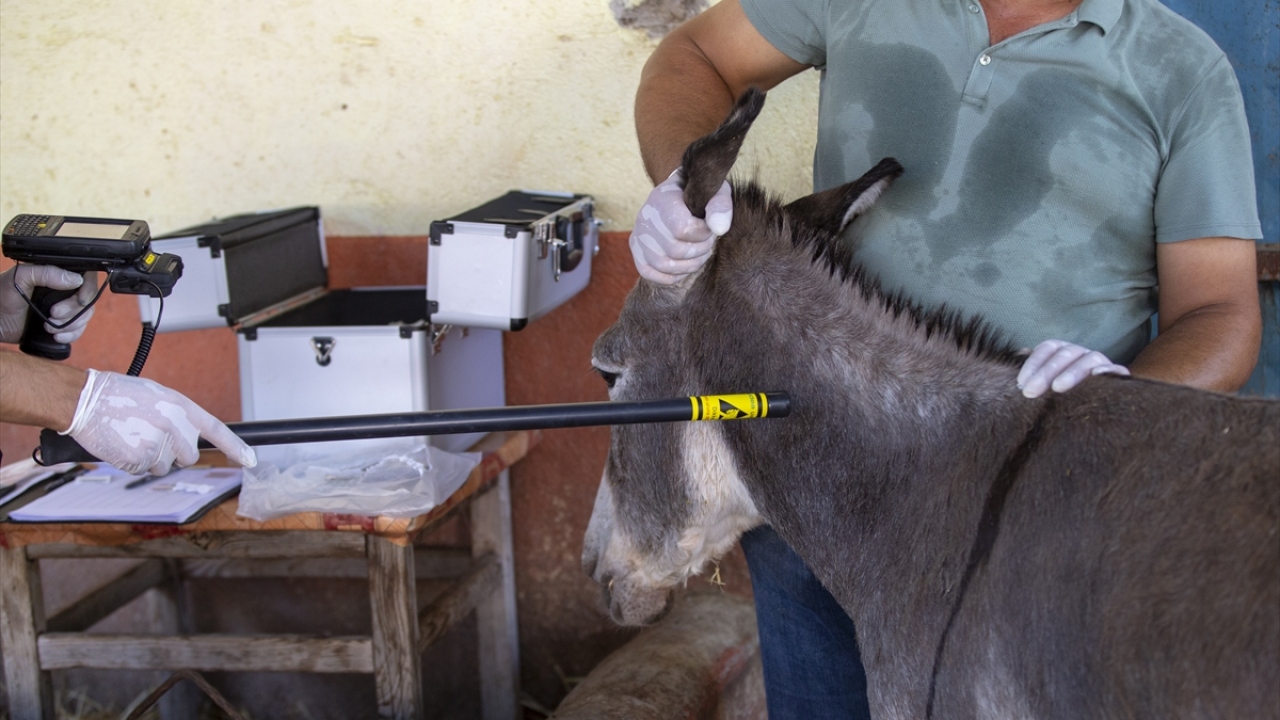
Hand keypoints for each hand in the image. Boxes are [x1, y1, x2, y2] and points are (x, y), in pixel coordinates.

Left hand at [0, 264, 98, 343]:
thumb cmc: (2, 295)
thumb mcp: (20, 277)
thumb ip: (47, 273)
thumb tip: (76, 280)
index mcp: (57, 276)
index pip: (86, 279)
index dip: (88, 290)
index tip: (79, 300)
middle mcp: (64, 291)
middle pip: (88, 301)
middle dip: (74, 311)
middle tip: (54, 313)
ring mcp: (64, 309)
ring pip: (85, 317)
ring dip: (71, 325)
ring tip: (49, 326)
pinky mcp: (61, 325)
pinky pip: (78, 331)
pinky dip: (71, 335)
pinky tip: (56, 336)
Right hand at [62, 369, 256, 475]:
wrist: (86, 400)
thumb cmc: (119, 395)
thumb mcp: (158, 396)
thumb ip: (178, 416)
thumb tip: (190, 436)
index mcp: (182, 407)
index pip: (217, 430)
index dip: (236, 447)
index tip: (250, 461)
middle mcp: (175, 426)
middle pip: (189, 457)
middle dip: (174, 453)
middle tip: (150, 435)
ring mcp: (158, 444)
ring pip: (165, 466)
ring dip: (151, 458)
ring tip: (132, 435)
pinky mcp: (139, 460)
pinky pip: (144, 470)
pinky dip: (134, 463)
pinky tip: (123, 443)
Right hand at [629, 169, 732, 284]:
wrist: (679, 197)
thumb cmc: (701, 195)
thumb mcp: (715, 192)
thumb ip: (720, 206)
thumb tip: (719, 229)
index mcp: (662, 199)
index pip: (683, 229)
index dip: (704, 234)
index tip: (710, 229)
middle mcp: (645, 218)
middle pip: (675, 250)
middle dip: (700, 250)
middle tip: (708, 242)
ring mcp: (638, 237)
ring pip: (664, 265)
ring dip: (690, 265)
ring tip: (700, 254)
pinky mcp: (637, 252)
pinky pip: (650, 274)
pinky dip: (673, 275)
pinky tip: (686, 264)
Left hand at [1017, 339, 1129, 398]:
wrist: (1095, 403)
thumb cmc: (1061, 391)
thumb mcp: (1045, 382)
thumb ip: (1032, 372)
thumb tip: (1018, 355)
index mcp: (1061, 350)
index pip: (1047, 349)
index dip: (1033, 364)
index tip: (1020, 384)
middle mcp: (1080, 352)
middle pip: (1064, 354)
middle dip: (1045, 373)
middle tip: (1030, 392)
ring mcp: (1100, 362)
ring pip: (1088, 359)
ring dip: (1072, 372)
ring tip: (1057, 388)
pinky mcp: (1118, 374)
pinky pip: (1117, 370)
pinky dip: (1109, 371)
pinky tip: (1098, 376)